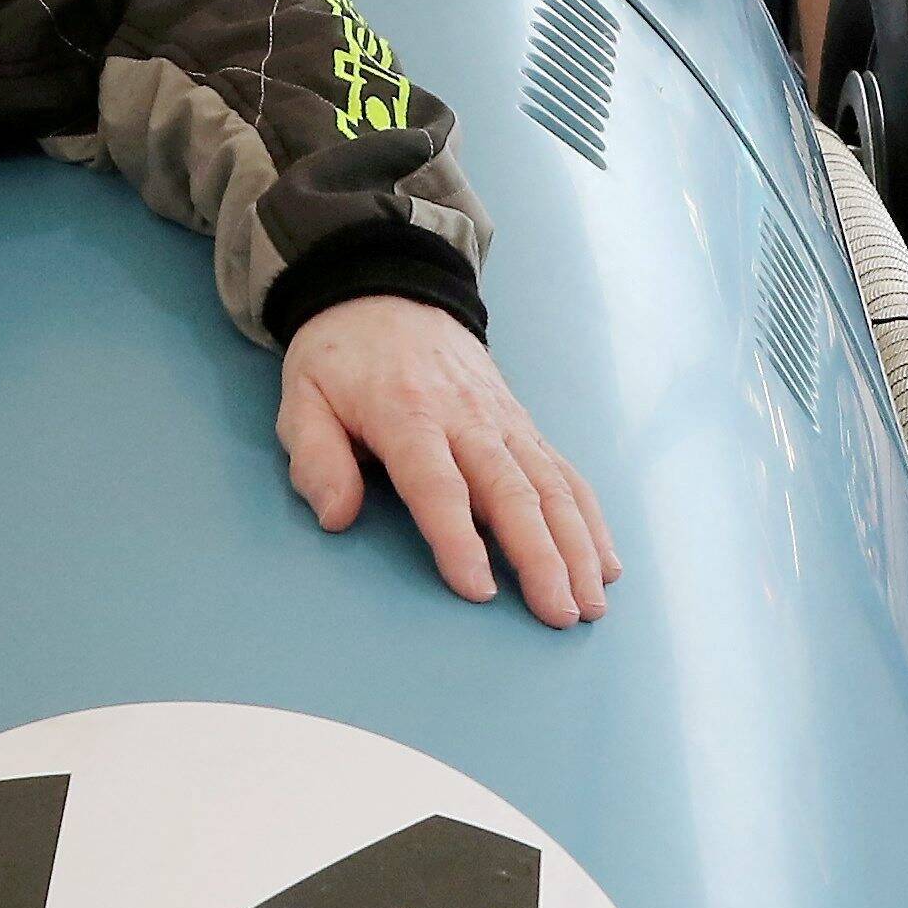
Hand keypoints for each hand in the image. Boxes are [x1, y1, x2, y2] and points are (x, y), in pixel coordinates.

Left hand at [276, 297, 621, 626]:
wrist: (390, 293)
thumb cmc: (342, 360)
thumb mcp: (301, 399)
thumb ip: (315, 459)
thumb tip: (337, 517)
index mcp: (408, 416)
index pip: (439, 486)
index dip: (459, 540)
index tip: (480, 590)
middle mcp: (468, 419)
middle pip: (513, 493)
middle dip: (542, 557)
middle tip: (560, 614)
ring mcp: (504, 421)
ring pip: (552, 487)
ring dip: (578, 548)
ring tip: (591, 604)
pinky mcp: (524, 425)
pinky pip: (565, 474)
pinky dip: (591, 520)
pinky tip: (606, 563)